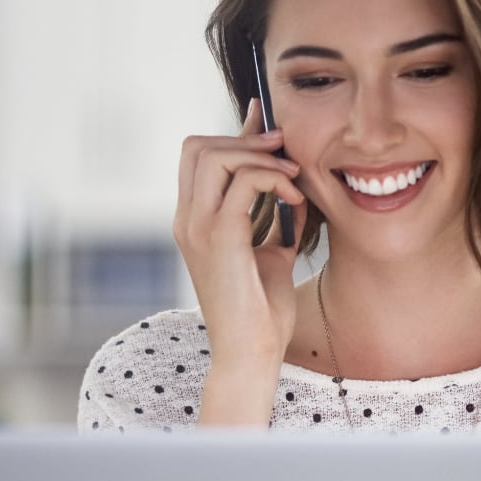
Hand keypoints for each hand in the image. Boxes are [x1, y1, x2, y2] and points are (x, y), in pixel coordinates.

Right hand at [171, 98, 307, 370]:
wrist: (252, 353)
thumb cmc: (261, 309)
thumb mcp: (272, 249)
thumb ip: (275, 213)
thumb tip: (292, 177)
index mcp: (192, 221)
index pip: (197, 156)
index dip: (234, 133)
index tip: (270, 127)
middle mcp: (186, 220)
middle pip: (197, 146)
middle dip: (244, 138)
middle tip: (283, 150)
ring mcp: (197, 227)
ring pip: (214, 155)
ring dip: (259, 155)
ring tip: (291, 174)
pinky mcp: (219, 238)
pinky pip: (242, 182)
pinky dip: (272, 179)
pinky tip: (293, 196)